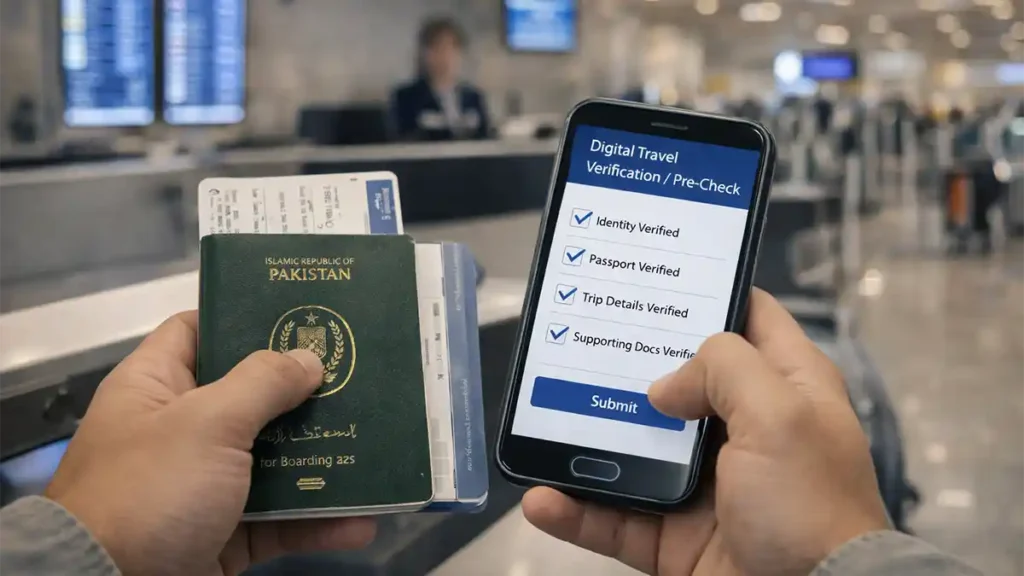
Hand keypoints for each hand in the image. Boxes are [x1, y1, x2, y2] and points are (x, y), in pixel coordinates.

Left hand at [45, 312, 375, 575]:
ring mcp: (204, 485)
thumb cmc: (150, 489)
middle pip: (252, 397)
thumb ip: (263, 383)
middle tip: (361, 375)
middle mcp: (179, 430)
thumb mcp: (207, 423)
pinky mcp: (225, 534)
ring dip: (323, 459)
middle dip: (306, 392)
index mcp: (156, 386)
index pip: (198, 331)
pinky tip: (362, 520)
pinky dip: (318, 522)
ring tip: (375, 445)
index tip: (303, 314)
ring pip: (274, 461)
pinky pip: (280, 519)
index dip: (245, 317)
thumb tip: (309, 358)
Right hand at [522, 289, 888, 575]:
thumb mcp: (781, 414)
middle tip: (580, 338)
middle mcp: (744, 430)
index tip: (655, 276)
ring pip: (635, 450)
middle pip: (677, 382)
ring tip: (544, 419)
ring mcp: (705, 486)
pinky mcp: (675, 536)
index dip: (706, 292)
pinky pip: (616, 517)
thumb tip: (664, 387)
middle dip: (629, 363)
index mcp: (785, 388)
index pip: (748, 319)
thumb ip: (724, 369)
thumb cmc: (813, 507)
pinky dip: (578, 510)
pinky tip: (544, 498)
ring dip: (589, 440)